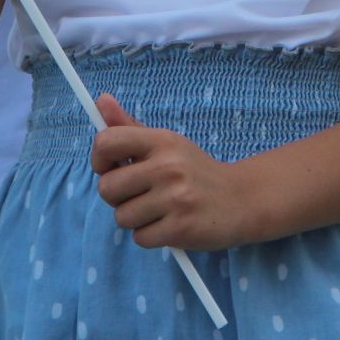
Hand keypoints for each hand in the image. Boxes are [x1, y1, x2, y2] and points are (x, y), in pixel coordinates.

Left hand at [90, 94, 255, 251]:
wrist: (241, 199)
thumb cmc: (195, 171)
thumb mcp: (167, 144)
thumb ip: (129, 126)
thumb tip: (101, 100)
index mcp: (162, 141)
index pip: (107, 142)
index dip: (99, 158)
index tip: (112, 167)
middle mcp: (168, 167)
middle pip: (107, 187)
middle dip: (117, 196)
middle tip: (140, 193)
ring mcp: (175, 199)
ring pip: (121, 217)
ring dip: (135, 218)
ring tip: (158, 209)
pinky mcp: (181, 228)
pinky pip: (140, 238)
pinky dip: (150, 235)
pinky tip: (169, 223)